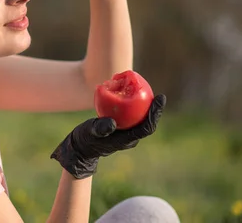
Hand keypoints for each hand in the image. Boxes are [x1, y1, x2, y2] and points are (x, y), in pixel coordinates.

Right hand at [50, 94, 165, 178]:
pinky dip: (133, 106)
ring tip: (148, 94)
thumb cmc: (85, 139)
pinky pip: (132, 117)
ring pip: (140, 120)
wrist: (80, 147)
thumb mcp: (90, 132)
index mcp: (126, 140)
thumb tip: (112, 123)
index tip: (161, 99)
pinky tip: (131, 94)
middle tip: (160, 96)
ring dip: (146, 107)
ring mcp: (126, 134)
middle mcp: (130, 137)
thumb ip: (100, 128)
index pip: (146, 127)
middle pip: (147, 122)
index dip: (155, 113)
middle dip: (154, 109)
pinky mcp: (122, 129)